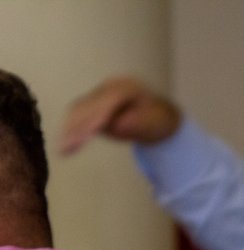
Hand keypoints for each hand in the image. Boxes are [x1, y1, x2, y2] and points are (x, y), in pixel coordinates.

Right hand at [60, 76, 181, 154]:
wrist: (159, 114)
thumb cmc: (158, 121)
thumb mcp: (152, 123)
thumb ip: (134, 123)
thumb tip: (115, 124)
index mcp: (126, 88)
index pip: (104, 104)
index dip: (90, 122)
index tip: (80, 139)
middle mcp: (110, 86)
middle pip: (88, 106)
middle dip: (76, 128)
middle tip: (65, 150)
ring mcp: (101, 91)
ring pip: (79, 108)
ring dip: (70, 129)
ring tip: (64, 150)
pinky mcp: (94, 100)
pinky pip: (79, 112)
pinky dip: (71, 127)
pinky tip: (66, 144)